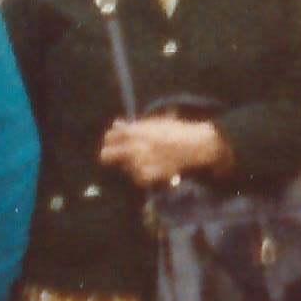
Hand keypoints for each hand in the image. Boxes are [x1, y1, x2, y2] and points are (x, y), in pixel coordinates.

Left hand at [97, 114, 228, 188]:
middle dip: (109, 154)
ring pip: (123, 167)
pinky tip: (151, 168)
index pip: (109, 137)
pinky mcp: (147, 176)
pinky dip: (142, 175)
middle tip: (118, 155)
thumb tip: (116, 125)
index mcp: (132, 132)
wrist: (194, 146)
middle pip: (106, 155)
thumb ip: (132, 126)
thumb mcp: (153, 123)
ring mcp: (138, 163)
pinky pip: (136, 177)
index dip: (111, 140)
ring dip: (130, 164)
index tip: (115, 142)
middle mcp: (131, 148)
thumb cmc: (175, 130)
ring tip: (145, 159)